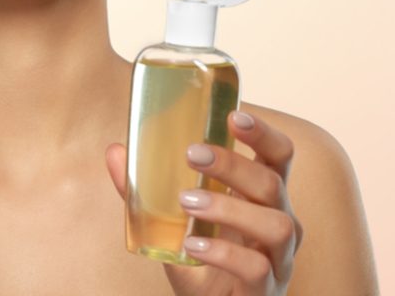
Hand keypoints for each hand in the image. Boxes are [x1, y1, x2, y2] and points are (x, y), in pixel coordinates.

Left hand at [106, 110, 302, 295]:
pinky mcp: (265, 292)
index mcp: (262, 196)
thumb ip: (145, 189)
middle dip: (233, 164)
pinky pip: (257, 269)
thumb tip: (115, 151)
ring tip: (187, 201)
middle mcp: (279, 222)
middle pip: (273, 183)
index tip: (233, 116)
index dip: (263, 133)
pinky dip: (223, 253)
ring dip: (230, 208)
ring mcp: (278, 259)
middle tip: (192, 154)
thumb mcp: (172, 219)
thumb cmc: (201, 258)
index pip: (279, 155)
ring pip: (276, 225)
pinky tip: (192, 244)